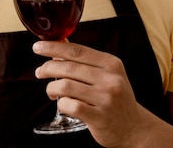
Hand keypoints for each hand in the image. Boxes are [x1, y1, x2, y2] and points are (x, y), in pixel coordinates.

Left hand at [33, 40, 155, 146]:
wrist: (134, 127)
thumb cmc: (115, 98)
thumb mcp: (107, 75)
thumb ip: (84, 61)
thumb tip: (59, 44)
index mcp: (111, 64)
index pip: (77, 50)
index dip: (54, 47)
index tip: (38, 47)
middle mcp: (110, 79)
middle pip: (69, 67)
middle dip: (48, 68)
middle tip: (40, 72)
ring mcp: (105, 98)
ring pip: (65, 86)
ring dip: (52, 88)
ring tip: (52, 92)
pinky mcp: (99, 117)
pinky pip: (70, 106)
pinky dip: (61, 104)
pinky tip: (62, 105)